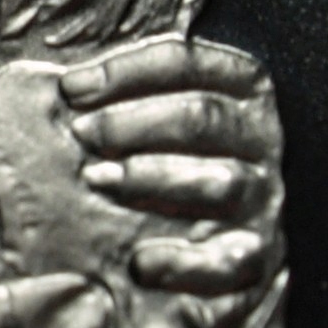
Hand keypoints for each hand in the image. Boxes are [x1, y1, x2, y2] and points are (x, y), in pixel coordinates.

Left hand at [62, 35, 285, 295]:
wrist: (218, 251)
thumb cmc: (168, 166)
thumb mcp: (153, 121)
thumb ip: (124, 97)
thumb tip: (63, 87)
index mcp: (239, 92)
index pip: (187, 64)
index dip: (126, 71)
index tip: (70, 88)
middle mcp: (260, 141)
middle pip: (204, 117)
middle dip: (133, 123)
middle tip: (81, 134)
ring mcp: (264, 200)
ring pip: (221, 181)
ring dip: (153, 178)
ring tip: (96, 180)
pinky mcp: (259, 257)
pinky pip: (232, 261)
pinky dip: (184, 262)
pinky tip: (139, 264)